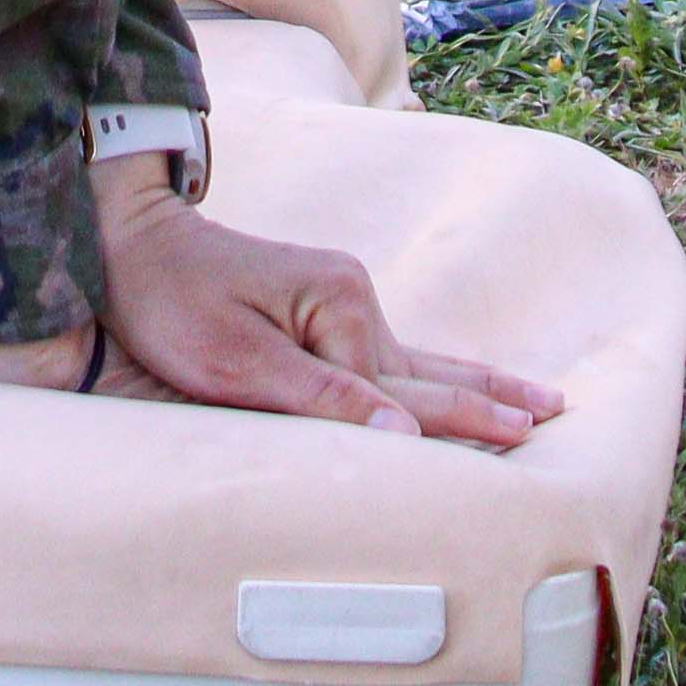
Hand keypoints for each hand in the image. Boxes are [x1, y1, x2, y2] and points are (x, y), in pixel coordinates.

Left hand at [0, 162, 565, 446]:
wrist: (129, 240)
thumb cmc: (171, 304)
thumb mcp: (237, 362)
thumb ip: (322, 400)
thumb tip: (401, 433)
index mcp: (339, 309)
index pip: (405, 392)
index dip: (464, 426)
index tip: (526, 445)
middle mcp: (351, 300)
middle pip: (431, 369)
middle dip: (493, 397)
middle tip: (556, 413)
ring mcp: (338, 301)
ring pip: (417, 361)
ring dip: (473, 386)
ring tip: (532, 402)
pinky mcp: (320, 308)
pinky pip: (387, 355)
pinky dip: (429, 376)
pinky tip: (451, 385)